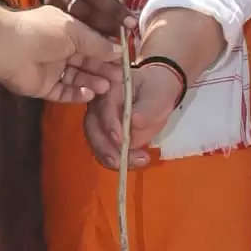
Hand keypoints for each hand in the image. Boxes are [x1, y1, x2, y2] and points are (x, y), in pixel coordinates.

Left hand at [0, 6, 123, 105]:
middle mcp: (59, 49)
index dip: (107, 51)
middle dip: (103, 69)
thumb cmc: (43, 33)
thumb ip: (97, 43)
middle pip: (86, 61)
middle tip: (120, 78)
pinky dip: (76, 94)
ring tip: (106, 88)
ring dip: (92, 82)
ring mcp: (51, 69)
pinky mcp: (43, 87)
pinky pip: (63, 92)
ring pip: (76, 78)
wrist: (9, 49)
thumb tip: (119, 51)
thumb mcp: (75, 32)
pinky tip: (89, 95)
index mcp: (66, 31)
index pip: (91, 42)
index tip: (124, 60)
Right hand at [84, 55, 185, 171]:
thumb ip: (147, 108)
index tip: (120, 139)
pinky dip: (115, 160)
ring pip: (95, 141)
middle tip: (122, 161)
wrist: (155, 93)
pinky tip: (134, 162)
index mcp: (109, 88)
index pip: (104, 106)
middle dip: (105, 147)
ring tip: (136, 162)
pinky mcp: (103, 134)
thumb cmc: (155, 90)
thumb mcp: (158, 95)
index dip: (110, 125)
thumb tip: (135, 121)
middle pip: (92, 127)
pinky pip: (103, 149)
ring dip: (111, 157)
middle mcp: (98, 104)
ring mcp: (98, 120)